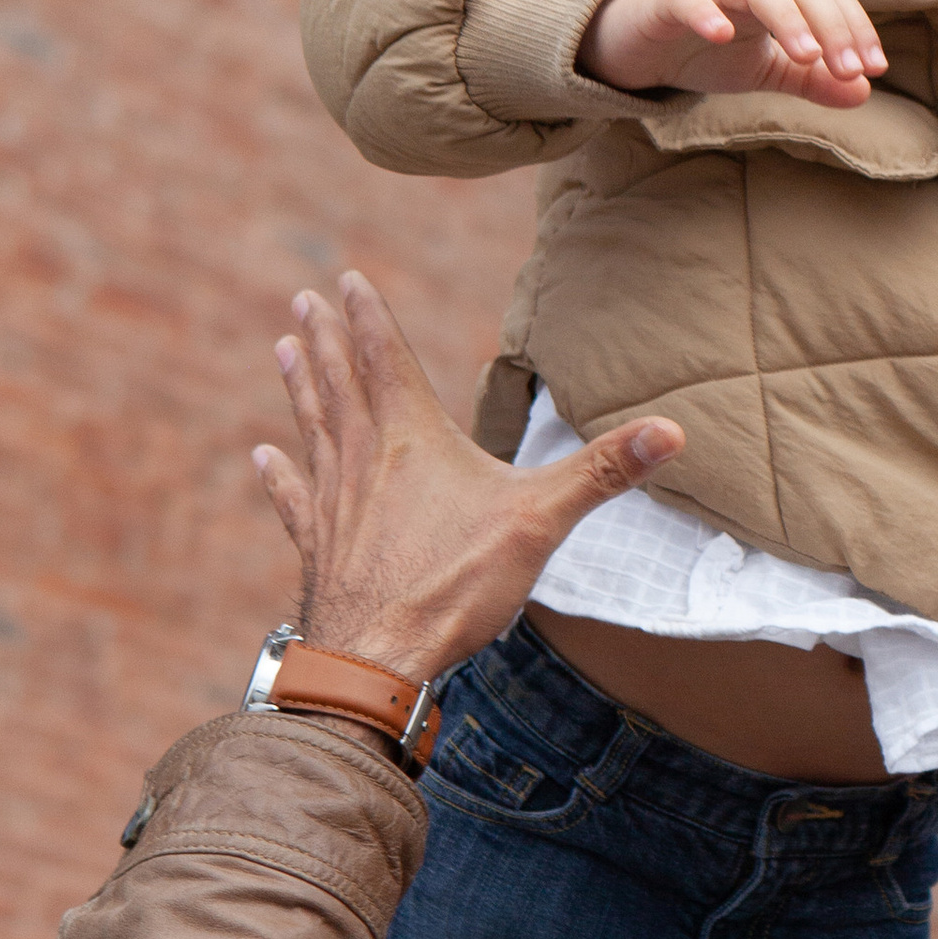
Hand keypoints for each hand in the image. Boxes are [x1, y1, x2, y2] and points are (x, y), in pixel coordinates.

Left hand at [253, 272, 684, 690]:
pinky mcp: (321, 549)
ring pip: (314, 429)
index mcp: (412, 440)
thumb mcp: (541, 522)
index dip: (368, 316)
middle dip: (326, 338)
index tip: (346, 277)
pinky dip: (279, 474)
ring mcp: (336, 506)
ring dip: (300, 387)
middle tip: (305, 299)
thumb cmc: (455, 587)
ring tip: (284, 349)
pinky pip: (296, 500)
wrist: (375, 661)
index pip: (386, 360)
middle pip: (340, 384)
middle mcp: (365, 461)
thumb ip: (604, 472)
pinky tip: (264, 457)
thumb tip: (673, 431)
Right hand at [580, 0, 886, 112]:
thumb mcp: (765, 70)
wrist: (635, 48)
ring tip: (807, 55)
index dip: (855, 27)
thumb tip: (863, 92)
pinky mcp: (668, 0)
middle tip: (851, 69)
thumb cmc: (704, 50)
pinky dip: (708, 13)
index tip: (874, 68)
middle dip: (833, 26)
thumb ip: (811, 78)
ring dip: (788, 18)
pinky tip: (723, 36)